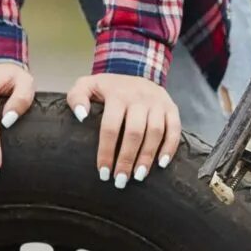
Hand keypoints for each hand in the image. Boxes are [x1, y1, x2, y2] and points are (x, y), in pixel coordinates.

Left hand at [66, 73, 180, 188]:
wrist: (136, 71)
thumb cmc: (108, 87)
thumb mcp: (87, 85)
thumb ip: (76, 97)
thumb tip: (81, 117)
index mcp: (117, 94)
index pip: (111, 127)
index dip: (106, 151)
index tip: (103, 172)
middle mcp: (140, 97)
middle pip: (135, 133)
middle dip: (127, 159)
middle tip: (120, 180)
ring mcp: (158, 102)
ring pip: (156, 132)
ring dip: (147, 157)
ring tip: (138, 176)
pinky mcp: (171, 108)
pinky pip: (174, 129)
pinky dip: (170, 147)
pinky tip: (161, 164)